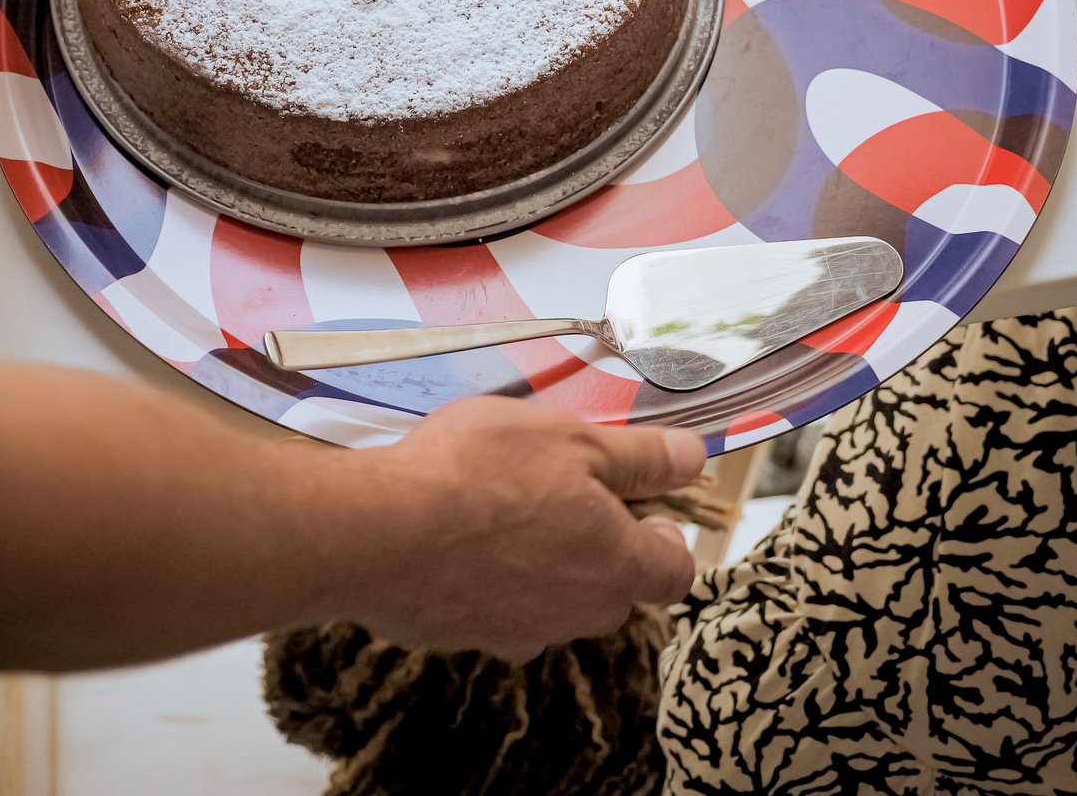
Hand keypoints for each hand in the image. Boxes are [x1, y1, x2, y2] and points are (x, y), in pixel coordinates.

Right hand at [353, 396, 704, 661]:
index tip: (641, 501)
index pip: (675, 574)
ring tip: (502, 507)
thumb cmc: (483, 472)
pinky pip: (496, 609)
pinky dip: (490, 580)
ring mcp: (518, 633)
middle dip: (600, 545)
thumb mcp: (573, 438)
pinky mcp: (464, 637)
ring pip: (553, 602)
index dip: (666, 536)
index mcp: (617, 566)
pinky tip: (459, 537)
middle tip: (561, 488)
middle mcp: (577, 614)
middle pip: (613, 589)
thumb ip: (641, 455)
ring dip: (543, 564)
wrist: (380, 530)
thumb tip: (696, 458)